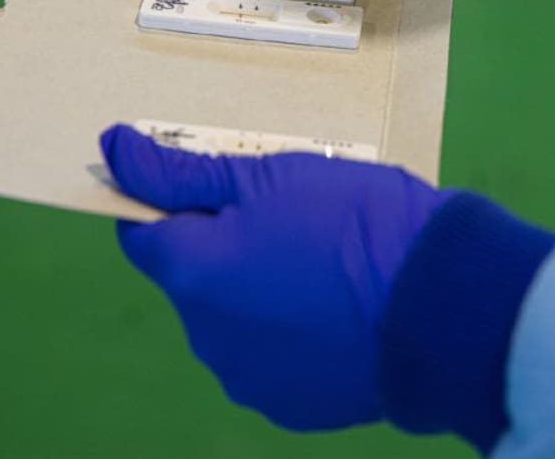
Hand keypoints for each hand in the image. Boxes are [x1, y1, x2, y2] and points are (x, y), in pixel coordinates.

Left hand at [100, 124, 449, 430]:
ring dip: (258, 293)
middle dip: (225, 248)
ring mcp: (251, 379)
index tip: (221, 189)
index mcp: (194, 275)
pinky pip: (274, 357)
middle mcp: (207, 338)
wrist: (443, 301)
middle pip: (193, 279)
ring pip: (233, 321)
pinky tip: (339, 310)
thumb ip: (182, 172)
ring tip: (325, 265)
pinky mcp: (295, 406)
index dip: (172, 204)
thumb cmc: (357, 222)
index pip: (141, 234)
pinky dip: (292, 333)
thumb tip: (111, 146)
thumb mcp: (270, 177)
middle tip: (292, 217)